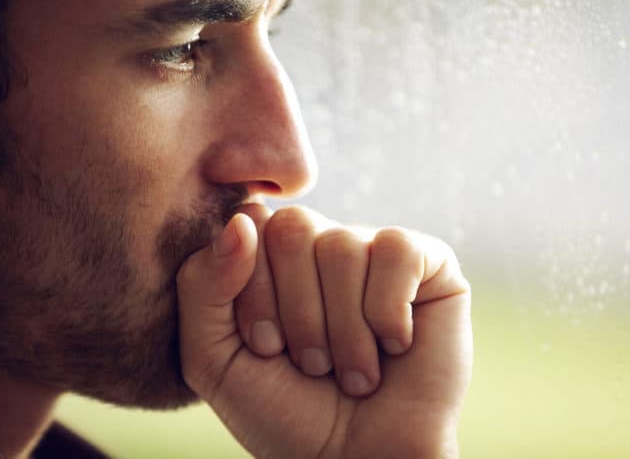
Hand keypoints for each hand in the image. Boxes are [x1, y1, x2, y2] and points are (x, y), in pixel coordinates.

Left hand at [177, 204, 472, 458]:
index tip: (267, 347)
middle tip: (311, 363)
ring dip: (343, 329)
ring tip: (353, 371)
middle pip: (292, 228)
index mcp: (272, 256)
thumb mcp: (214, 358)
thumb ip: (202, 285)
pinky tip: (394, 345)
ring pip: (341, 245)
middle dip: (296, 311)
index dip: (252, 291)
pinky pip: (397, 252)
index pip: (249, 225)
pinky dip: (388, 314)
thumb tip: (243, 218)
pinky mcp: (427, 262)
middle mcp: (322, 244)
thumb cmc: (285, 411)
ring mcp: (374, 249)